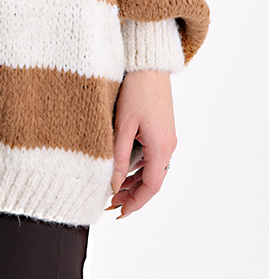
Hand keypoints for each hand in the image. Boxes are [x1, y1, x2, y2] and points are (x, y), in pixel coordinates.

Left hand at [108, 70, 176, 218]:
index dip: (135, 204)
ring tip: (113, 188)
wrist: (148, 64)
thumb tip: (113, 185)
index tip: (119, 214)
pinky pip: (151, 155)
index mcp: (161, 147)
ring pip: (151, 168)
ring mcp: (166, 136)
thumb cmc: (136, 90)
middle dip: (132, 194)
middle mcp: (168, 145)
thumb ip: (118, 157)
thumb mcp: (123, 126)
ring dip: (134, 181)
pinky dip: (137, 166)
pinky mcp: (161, 128)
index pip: (151, 187)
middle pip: (152, 180)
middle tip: (110, 203)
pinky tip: (122, 167)